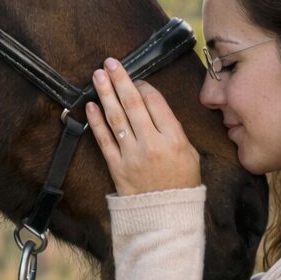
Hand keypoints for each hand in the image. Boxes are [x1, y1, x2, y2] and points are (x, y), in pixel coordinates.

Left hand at [86, 57, 200, 194]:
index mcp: (173, 139)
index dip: (144, 87)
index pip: (155, 103)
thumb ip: (173, 129)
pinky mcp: (116, 167)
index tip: (137, 79)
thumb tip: (153, 105)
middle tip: (110, 63)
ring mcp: (131, 156)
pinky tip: (91, 105)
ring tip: (98, 76)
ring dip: (105, 94)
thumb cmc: (180, 183)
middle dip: (121, 80)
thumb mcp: (190, 153)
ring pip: (116, 118)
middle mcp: (151, 144)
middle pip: (133, 105)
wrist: (165, 216)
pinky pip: (104, 140)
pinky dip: (96, 122)